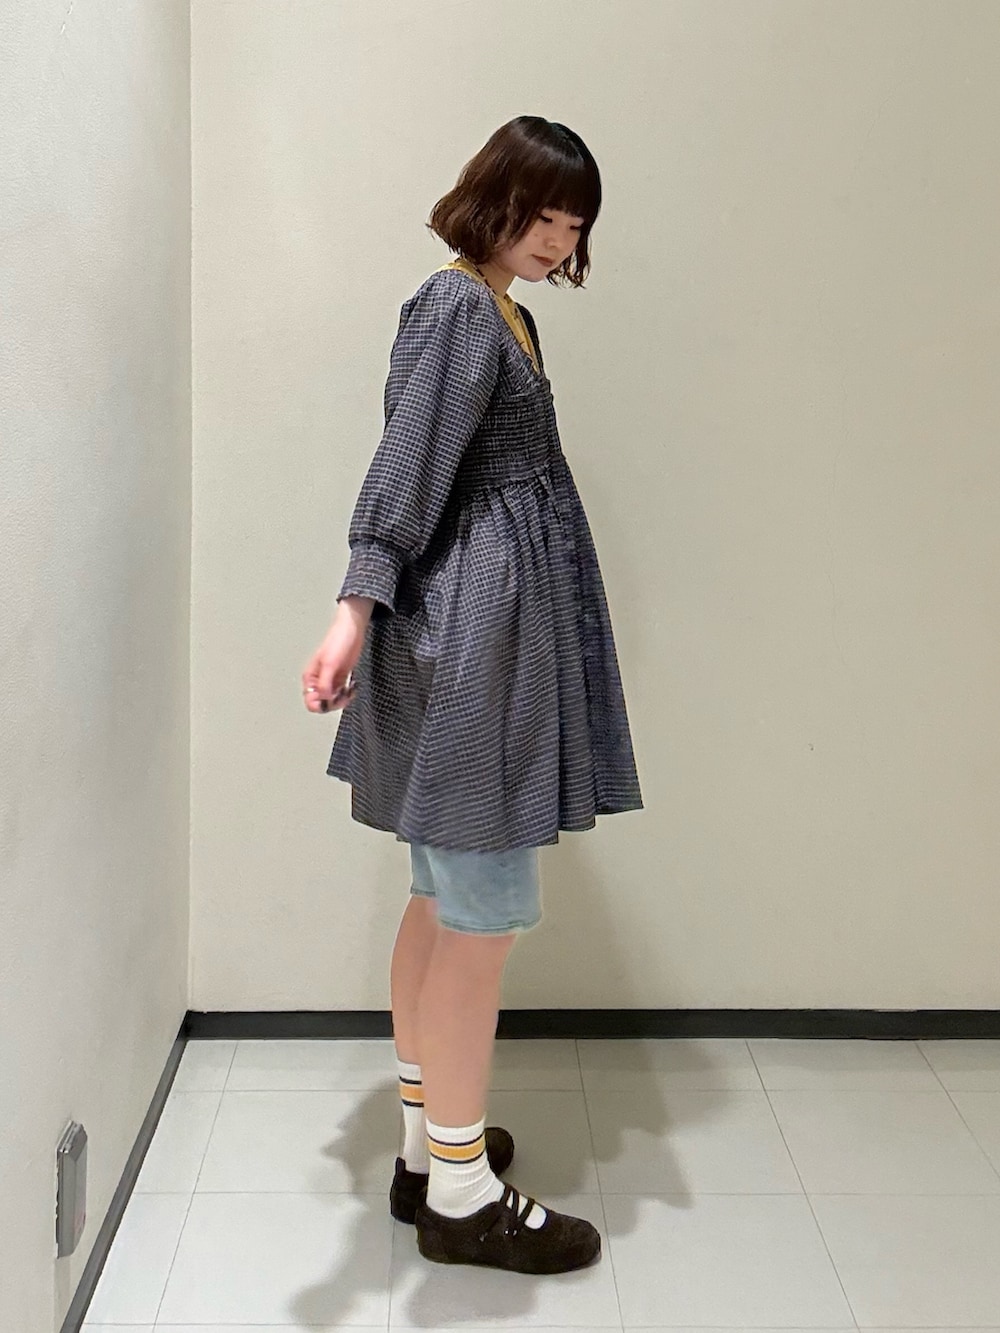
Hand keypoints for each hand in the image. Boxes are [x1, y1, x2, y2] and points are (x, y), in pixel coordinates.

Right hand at [301, 597, 371, 713]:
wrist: (353, 630)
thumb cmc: (338, 641)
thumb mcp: (329, 664)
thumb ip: (325, 683)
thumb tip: (324, 699)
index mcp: (310, 678)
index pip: (310, 702)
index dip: (321, 704)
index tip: (332, 698)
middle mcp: (318, 681)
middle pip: (322, 704)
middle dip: (333, 702)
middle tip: (343, 695)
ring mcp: (330, 680)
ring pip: (332, 700)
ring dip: (342, 699)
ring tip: (349, 690)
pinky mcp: (340, 679)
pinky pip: (341, 694)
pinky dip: (347, 694)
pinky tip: (352, 687)